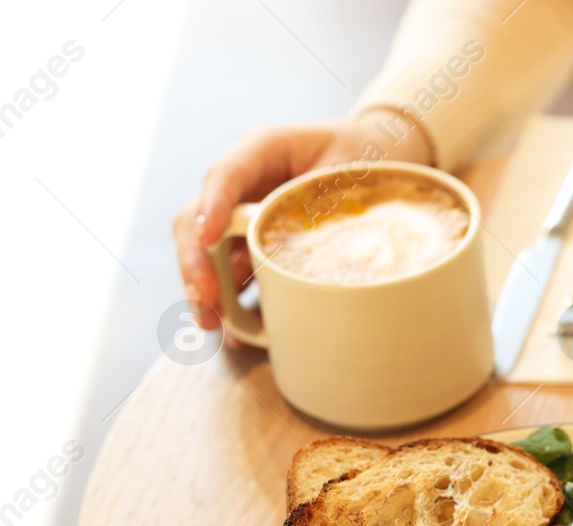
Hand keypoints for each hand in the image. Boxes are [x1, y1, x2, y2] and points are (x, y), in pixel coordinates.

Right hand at [173, 109, 433, 329]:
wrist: (376, 154)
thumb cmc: (361, 153)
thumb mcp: (352, 166)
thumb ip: (328, 194)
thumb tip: (314, 238)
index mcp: (261, 149)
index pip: (226, 175)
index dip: (212, 206)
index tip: (207, 239)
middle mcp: (243, 181)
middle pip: (199, 217)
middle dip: (196, 261)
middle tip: (206, 298)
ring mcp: (243, 211)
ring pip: (206, 249)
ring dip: (205, 287)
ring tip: (212, 322)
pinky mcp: (254, 240)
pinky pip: (232, 268)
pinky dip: (230, 298)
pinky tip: (234, 330)